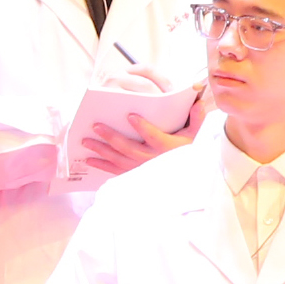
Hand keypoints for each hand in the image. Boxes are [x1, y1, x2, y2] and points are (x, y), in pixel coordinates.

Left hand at [79, 102, 197, 176]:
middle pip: (128, 148)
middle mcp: (152, 160)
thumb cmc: (189, 153)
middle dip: (111, 137)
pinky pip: (116, 171)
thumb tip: (198, 102)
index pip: (153, 137)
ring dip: (101, 150)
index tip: (130, 116)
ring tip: (86, 140)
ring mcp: (141, 170)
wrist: (187, 180)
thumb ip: (197, 119)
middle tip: (96, 126)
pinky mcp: (135, 176)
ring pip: (119, 159)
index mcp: (167, 149)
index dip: (142, 127)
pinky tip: (89, 160)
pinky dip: (102, 166)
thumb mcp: (196, 136)